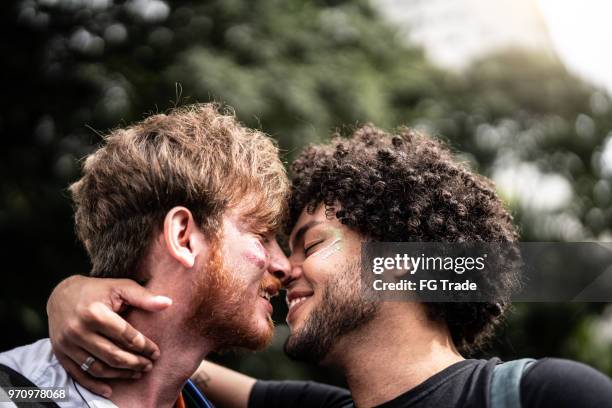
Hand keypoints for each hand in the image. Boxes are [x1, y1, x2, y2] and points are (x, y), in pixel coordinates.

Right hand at [47, 275, 171, 396]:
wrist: (61, 295)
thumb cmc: (98, 290)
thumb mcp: (121, 287)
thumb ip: (144, 297)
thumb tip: (168, 303)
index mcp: (94, 312)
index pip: (125, 336)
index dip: (144, 346)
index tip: (156, 352)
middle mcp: (78, 330)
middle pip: (113, 355)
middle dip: (135, 363)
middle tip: (149, 366)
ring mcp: (67, 344)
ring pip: (98, 368)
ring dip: (120, 374)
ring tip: (136, 373)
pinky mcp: (60, 354)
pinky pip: (78, 375)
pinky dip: (94, 385)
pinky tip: (110, 389)